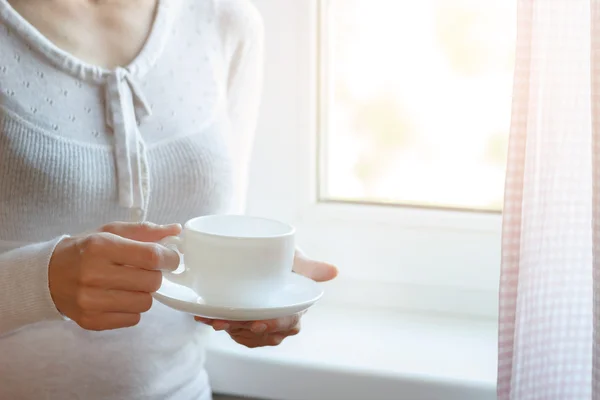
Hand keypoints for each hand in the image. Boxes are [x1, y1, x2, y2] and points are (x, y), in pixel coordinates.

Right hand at [48, 222, 180, 330]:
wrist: (47, 276)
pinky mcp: (91, 321)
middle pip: (151, 282)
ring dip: (144, 294)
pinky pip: (133, 319)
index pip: (151, 256)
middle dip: (155, 276)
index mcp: (100, 247)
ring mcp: (91, 301)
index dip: (169, 258)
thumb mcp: (111, 232)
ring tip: (130, 285)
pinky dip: (132, 309)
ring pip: (145, 303)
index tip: (170, 259)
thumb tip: (176, 230)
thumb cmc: (85, 250)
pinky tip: (119, 298)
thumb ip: (144, 231)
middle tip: (144, 271)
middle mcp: (93, 275)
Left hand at [195, 249, 337, 347]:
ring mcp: (265, 325)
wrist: (268, 258)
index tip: (258, 323)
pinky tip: (207, 317)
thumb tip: (334, 271)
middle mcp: (282, 321)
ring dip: (227, 328)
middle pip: (263, 333)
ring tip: (211, 318)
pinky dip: (220, 325)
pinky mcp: (248, 325)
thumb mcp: (298, 259)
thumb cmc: (287, 258)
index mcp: (298, 307)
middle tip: (222, 322)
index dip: (274, 325)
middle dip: (241, 329)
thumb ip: (312, 267)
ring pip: (246, 335)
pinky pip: (235, 332)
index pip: (288, 322)